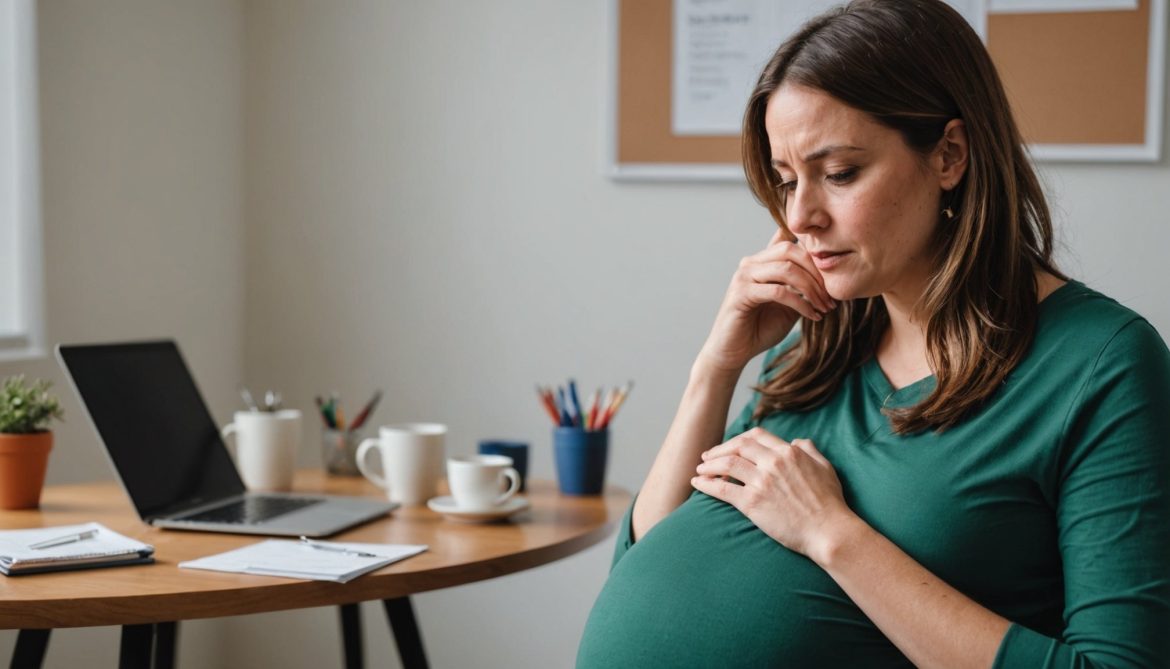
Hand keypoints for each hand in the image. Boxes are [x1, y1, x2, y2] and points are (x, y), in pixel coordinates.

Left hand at [691, 427, 852, 561]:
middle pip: (737, 446)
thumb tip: (797, 441)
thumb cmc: (830, 503)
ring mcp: (761, 482)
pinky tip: (697, 483)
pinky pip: (722, 489)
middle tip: (707, 456)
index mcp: (788, 452)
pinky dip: (706, 484)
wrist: (828, 531)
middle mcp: (773, 463)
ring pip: (726, 464)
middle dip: (718, 450)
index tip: (729, 446)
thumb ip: (809, 450)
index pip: (755, 436)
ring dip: (709, 465)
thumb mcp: (824, 467)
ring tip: (700, 469)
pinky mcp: (752, 503)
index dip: (738, 440)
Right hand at [697, 229, 834, 374]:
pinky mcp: (742, 293)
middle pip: (790, 250)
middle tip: (832, 294)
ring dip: (812, 288)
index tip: (834, 272)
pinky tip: (812, 316)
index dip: (813, 249)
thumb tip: (830, 277)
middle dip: (817, 271)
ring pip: (786, 269)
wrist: (734, 352)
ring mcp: (744, 276)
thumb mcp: (789, 303)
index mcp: (762, 261)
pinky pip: (779, 292)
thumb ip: (802, 287)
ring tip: (825, 307)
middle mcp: (751, 263)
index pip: (789, 240)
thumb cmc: (761, 328)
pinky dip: (801, 304)